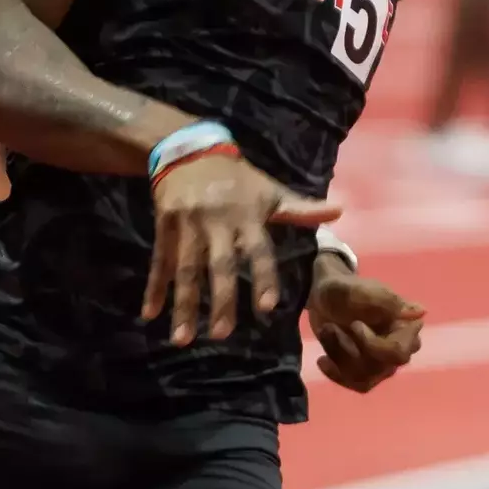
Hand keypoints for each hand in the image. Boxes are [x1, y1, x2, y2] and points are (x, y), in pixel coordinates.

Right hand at [143, 154, 339, 345]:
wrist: (190, 150)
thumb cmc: (238, 178)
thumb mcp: (270, 191)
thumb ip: (301, 209)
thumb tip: (340, 211)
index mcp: (248, 216)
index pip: (259, 250)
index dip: (264, 276)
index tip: (268, 306)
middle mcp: (218, 222)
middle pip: (219, 265)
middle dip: (220, 300)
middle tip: (221, 335)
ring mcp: (188, 224)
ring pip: (185, 270)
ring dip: (183, 305)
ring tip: (182, 339)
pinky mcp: (165, 225)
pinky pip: (160, 261)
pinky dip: (154, 288)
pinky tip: (149, 314)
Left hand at [308, 260, 424, 392]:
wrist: (324, 299)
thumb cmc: (344, 291)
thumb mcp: (358, 290)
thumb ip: (385, 300)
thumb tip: (421, 311)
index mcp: (405, 325)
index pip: (399, 352)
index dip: (372, 344)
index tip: (355, 324)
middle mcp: (400, 347)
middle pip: (383, 367)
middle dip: (351, 350)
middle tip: (331, 328)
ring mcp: (384, 363)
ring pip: (366, 377)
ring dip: (339, 354)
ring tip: (326, 331)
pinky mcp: (367, 372)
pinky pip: (357, 384)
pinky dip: (337, 373)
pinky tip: (323, 359)